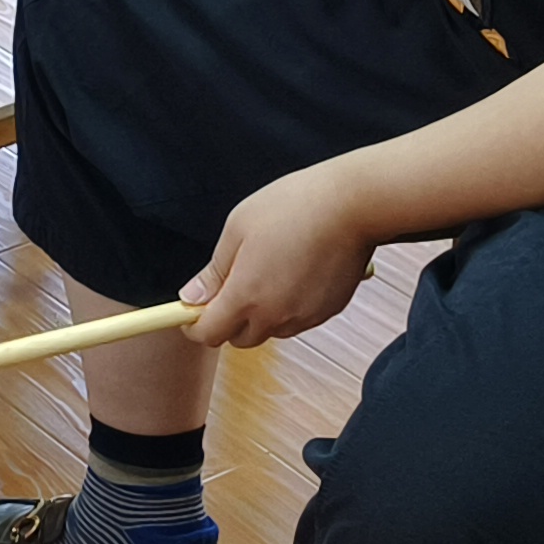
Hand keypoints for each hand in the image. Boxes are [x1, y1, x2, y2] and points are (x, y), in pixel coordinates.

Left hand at [182, 163, 380, 347]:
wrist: (352, 205)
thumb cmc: (293, 207)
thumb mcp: (239, 228)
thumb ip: (214, 271)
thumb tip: (191, 296)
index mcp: (246, 295)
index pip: (209, 334)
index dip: (195, 325)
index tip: (192, 311)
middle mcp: (275, 315)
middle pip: (240, 337)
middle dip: (229, 320)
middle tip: (233, 283)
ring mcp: (304, 316)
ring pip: (271, 330)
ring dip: (262, 313)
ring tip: (270, 269)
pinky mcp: (327, 311)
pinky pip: (298, 319)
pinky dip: (289, 306)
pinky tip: (296, 271)